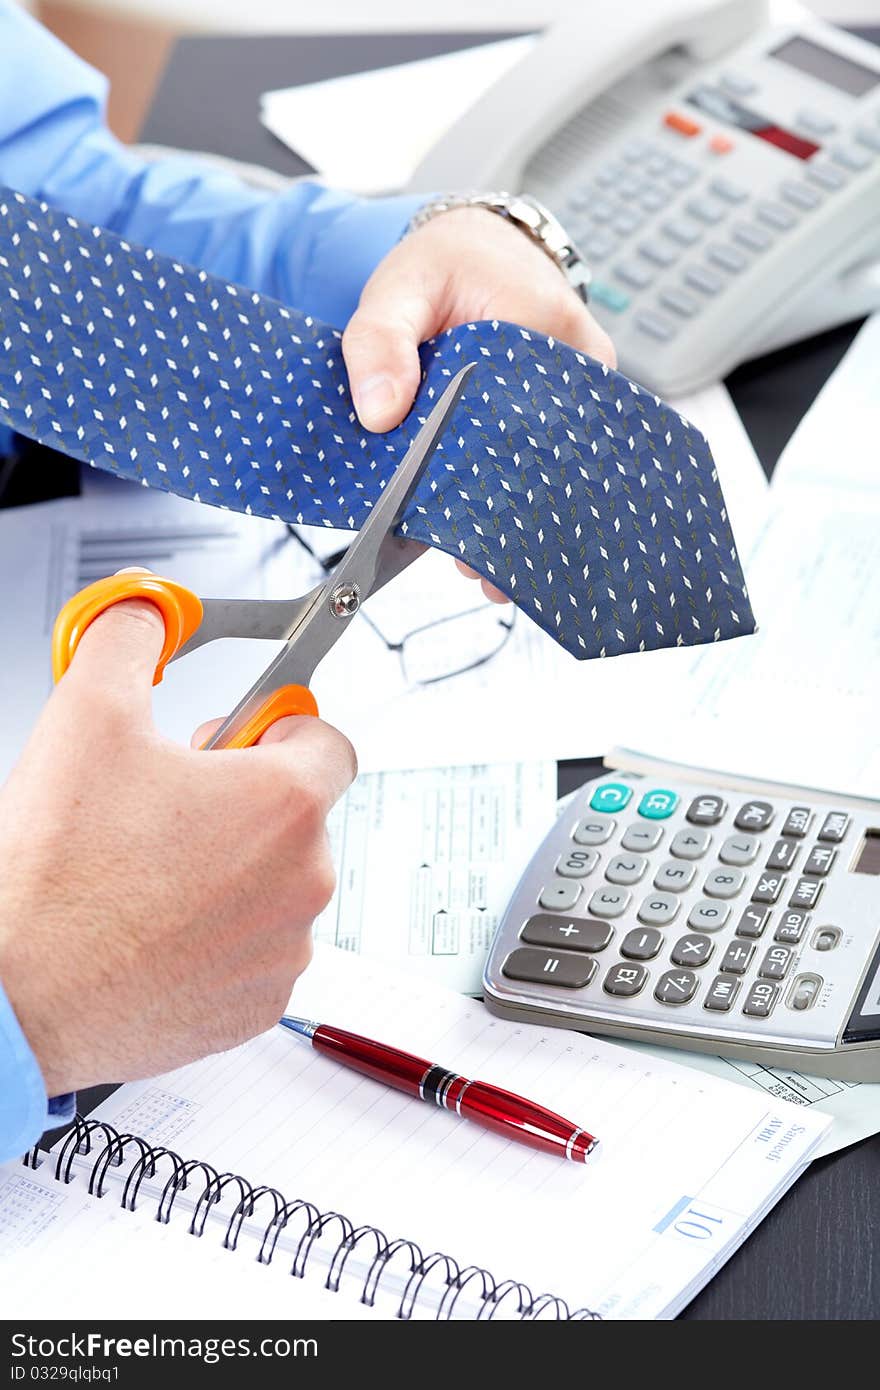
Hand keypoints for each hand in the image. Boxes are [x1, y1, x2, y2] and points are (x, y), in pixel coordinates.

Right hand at [0, 596, 354, 1095]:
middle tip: (170, 805)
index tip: (240, 738)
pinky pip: (256, 950)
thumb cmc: (56, 877)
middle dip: (243, 799)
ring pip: (276, 884)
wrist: (18, 997)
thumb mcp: (86, 715)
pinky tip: (155, 925)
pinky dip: (219, 935)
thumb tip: (145, 610)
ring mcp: (283, 950)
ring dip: (232, 869)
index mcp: (286, 804)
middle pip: (299, 814)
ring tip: (152, 871)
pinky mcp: (256, 1005)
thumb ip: (130, 638)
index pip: (328, 739)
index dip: (276, 728)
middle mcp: (304, 880)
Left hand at [342, 206, 616, 600]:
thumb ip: (379, 342)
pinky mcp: (573, 402)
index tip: (466, 530)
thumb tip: (379, 412)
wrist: (477, 242)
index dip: (494, 480)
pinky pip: (550, 452)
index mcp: (544, 326)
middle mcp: (579, 360)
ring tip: (488, 572)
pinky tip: (499, 537)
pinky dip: (519, 488)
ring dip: (517, 509)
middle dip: (509, 512)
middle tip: (478, 569)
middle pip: (549, 452)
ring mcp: (583, 385)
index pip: (525, 419)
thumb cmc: (444, 263)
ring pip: (554, 460)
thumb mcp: (397, 287)